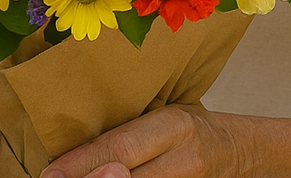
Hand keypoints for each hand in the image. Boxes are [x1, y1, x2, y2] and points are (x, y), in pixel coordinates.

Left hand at [39, 105, 244, 177]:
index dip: (82, 163)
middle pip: (126, 175)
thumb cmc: (190, 130)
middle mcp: (185, 157)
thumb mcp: (164, 117)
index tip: (50, 173)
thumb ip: (130, 132)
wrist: (240, 151)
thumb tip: (76, 151)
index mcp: (174, 124)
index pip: (121, 145)